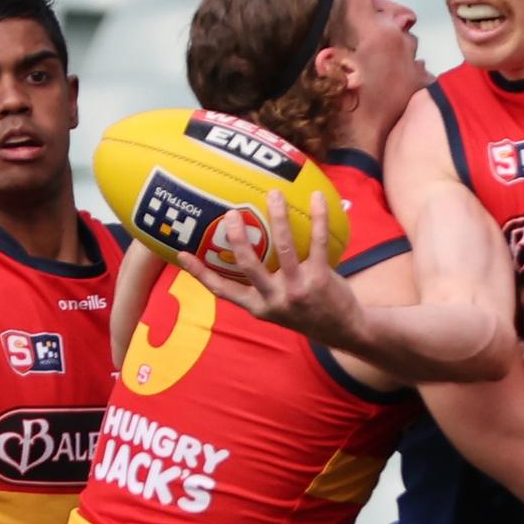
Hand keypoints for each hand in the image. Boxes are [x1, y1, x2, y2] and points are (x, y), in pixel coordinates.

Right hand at [177, 190, 358, 344]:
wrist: (343, 330)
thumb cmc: (305, 311)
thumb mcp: (278, 307)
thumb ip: (262, 286)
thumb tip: (245, 249)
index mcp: (258, 306)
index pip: (222, 290)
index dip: (200, 272)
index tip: (180, 253)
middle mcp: (274, 299)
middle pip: (248, 265)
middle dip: (237, 238)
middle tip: (231, 213)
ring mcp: (297, 289)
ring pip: (282, 247)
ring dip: (278, 217)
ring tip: (273, 194)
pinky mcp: (320, 278)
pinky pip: (317, 242)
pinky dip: (318, 217)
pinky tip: (316, 198)